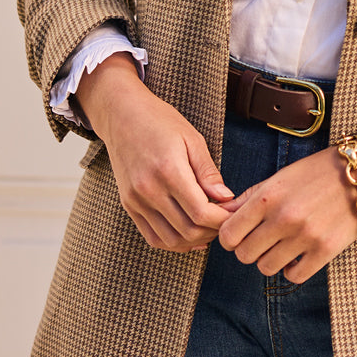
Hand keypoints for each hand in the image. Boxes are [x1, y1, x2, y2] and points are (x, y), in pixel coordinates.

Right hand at [76, 52, 233, 251]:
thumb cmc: (160, 121)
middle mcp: (149, 190)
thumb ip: (208, 172)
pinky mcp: (128, 206)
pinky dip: (174, 241)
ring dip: (194, 241)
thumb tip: (226, 198)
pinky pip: (152, 237)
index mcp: (169, 170)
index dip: (222, 220)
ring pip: (170, 240)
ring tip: (209, 227)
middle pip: (188, 230)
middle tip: (226, 220)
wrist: (122, 115)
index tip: (234, 213)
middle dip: (212, 231)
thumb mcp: (192, 139)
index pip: (201, 213)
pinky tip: (189, 233)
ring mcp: (136, 201)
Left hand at [217, 114, 356, 281]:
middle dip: (250, 249)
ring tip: (282, 245)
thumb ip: (250, 197)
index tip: (240, 233)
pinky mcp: (325, 251)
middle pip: (244, 255)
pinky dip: (292, 269)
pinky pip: (293, 276)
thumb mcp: (281, 176)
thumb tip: (221, 214)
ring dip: (270, 259)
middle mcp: (284, 217)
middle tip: (263, 239)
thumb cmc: (318, 171)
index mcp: (269, 195)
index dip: (230, 237)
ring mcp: (305, 236)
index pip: (228, 234)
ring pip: (266, 268)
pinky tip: (298, 255)